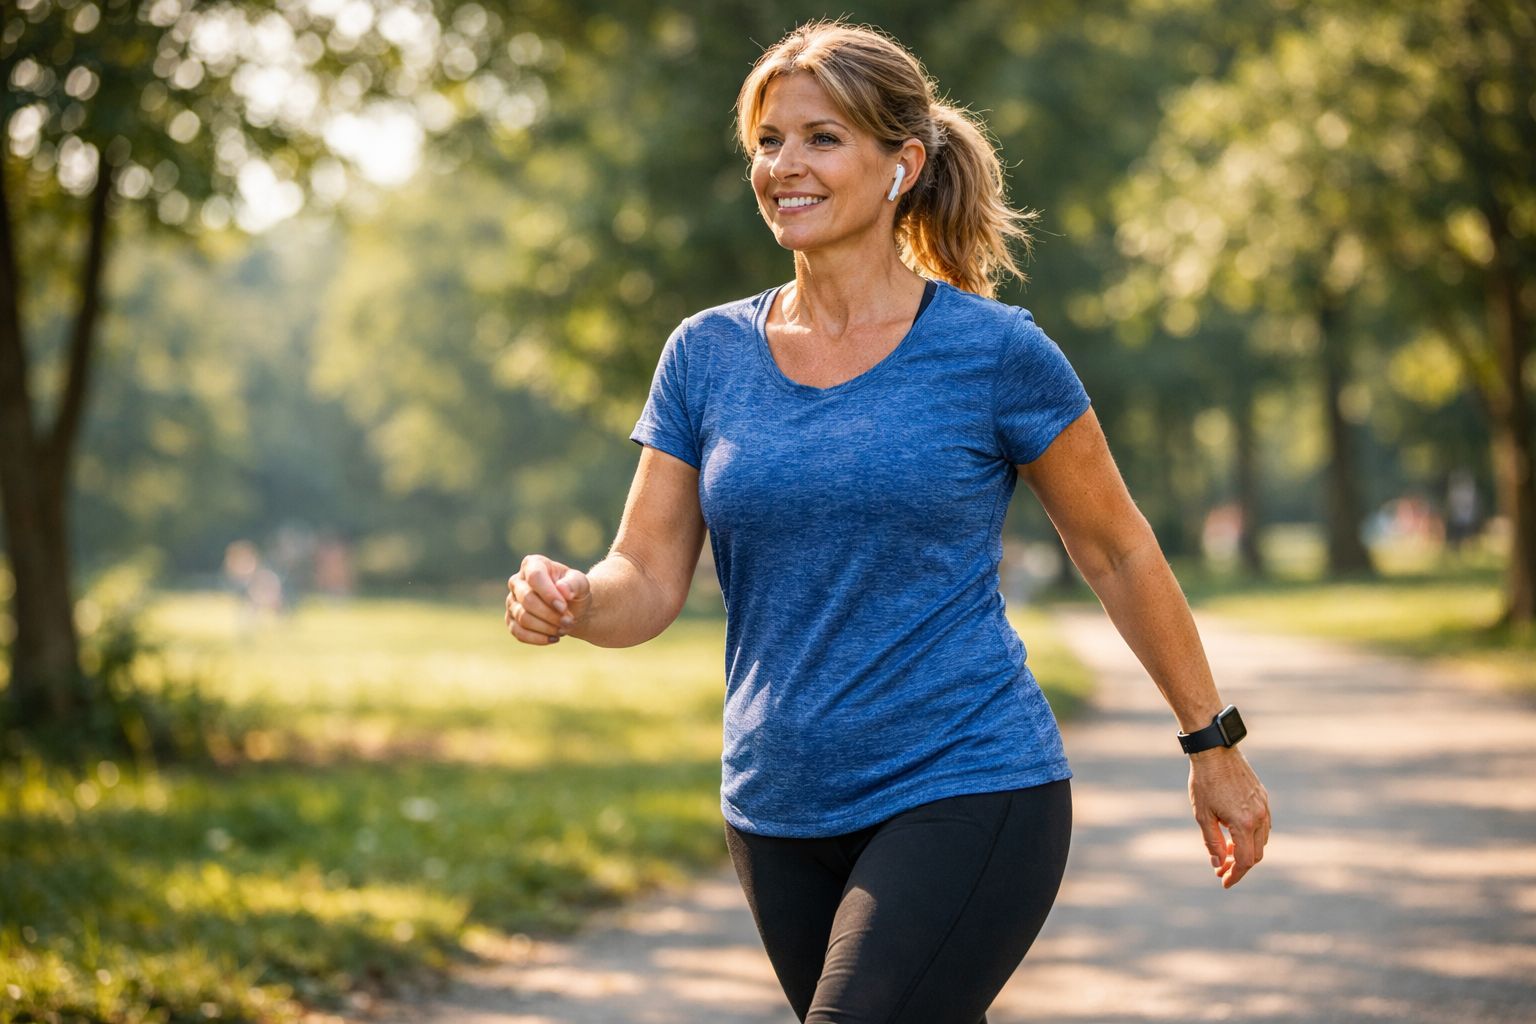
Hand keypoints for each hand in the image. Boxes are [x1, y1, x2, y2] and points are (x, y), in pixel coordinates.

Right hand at [507, 554, 590, 645]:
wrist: (571, 609)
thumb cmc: (574, 592)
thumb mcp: (581, 584)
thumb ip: (575, 583)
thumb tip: (562, 589)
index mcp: (533, 564)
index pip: (535, 577)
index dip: (549, 594)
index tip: (564, 607)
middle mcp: (517, 581)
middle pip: (528, 599)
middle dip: (551, 614)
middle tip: (569, 621)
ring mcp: (511, 601)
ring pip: (523, 618)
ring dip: (547, 627)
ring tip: (564, 629)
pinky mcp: (511, 620)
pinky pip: (518, 632)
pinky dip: (538, 638)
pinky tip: (554, 638)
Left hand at [1188, 746, 1270, 887]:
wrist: (1215, 751)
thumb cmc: (1205, 782)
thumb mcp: (1203, 815)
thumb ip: (1212, 842)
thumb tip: (1217, 863)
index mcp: (1244, 823)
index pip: (1244, 860)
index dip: (1234, 875)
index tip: (1223, 882)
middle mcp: (1259, 817)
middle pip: (1255, 854)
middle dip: (1239, 866)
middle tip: (1221, 869)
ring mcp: (1264, 807)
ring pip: (1261, 840)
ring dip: (1246, 850)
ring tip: (1225, 851)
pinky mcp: (1263, 798)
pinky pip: (1264, 825)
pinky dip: (1252, 836)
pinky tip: (1235, 835)